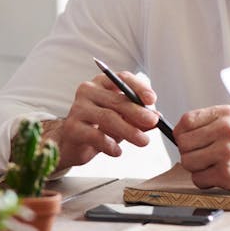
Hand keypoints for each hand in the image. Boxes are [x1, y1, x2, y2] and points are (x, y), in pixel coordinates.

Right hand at [44, 71, 159, 167]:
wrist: (72, 145)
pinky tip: (117, 152)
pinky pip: (94, 135)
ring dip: (128, 130)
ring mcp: (78, 108)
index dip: (138, 87)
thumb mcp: (122, 121)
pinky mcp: (72, 127)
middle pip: (117, 100)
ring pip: (107, 117)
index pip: (122, 78)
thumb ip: (138, 119)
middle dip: (138, 112)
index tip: (152, 100)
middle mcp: (88, 91)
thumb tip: (157, 117)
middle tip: (153, 122)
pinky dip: (109, 144)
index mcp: (102, 84)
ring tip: (143, 141)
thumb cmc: (99, 128)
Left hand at [171, 105, 229, 194]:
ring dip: (196, 168)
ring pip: (187, 161)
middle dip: (188, 152)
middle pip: (183, 142)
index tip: (185, 140)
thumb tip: (182, 132)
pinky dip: (205, 182)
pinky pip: (198, 179)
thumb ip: (211, 124)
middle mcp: (225, 130)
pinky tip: (218, 177)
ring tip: (211, 167)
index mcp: (226, 115)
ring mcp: (225, 152)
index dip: (181, 133)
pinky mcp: (226, 173)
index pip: (186, 120)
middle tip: (201, 157)